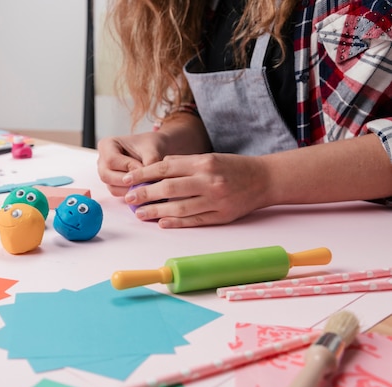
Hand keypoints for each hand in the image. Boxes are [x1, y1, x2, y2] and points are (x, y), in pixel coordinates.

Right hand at [96, 131, 168, 195]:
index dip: (127, 166)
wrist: (152, 150)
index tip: (143, 168)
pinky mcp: (112, 184)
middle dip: (127, 181)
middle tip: (145, 180)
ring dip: (129, 189)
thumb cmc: (149, 145)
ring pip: (112, 187)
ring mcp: (106, 174)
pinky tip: (142, 188)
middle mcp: (102, 161)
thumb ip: (150, 161)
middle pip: (107, 176)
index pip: (111, 159)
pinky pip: (118, 193)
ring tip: (145, 184)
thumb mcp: (152, 149)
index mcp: (106, 145)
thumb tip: (148, 178)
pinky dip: (130, 193)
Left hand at [122, 153, 269, 226]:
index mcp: (203, 162)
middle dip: (145, 194)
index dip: (143, 174)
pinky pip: (195, 220)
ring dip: (156, 212)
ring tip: (140, 214)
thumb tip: (154, 168)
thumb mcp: (208, 157)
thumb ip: (182, 163)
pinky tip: (162, 223)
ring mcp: (216, 200)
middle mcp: (209, 180)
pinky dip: (177, 223)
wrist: (264, 179)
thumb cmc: (232, 167)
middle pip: (169, 188)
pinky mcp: (222, 216)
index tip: (128, 180)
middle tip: (129, 199)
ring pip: (179, 208)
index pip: (165, 168)